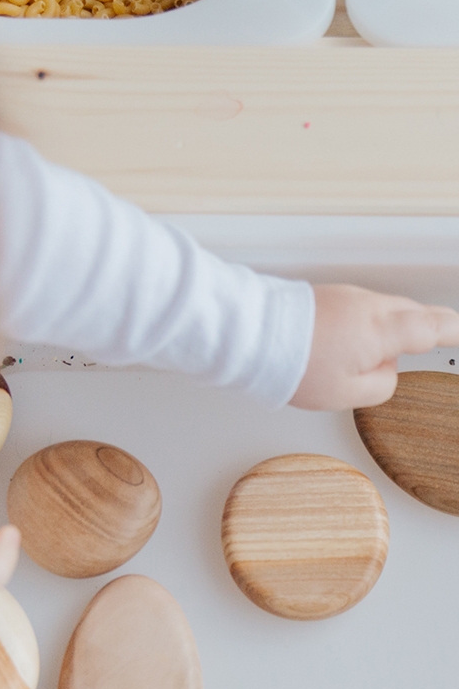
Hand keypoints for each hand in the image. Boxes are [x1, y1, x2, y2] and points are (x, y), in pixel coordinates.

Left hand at [290, 284, 458, 409]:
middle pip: (411, 313)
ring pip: (383, 310)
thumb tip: (387, 371)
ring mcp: (346, 295)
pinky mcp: (326, 294)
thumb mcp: (345, 394)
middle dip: (424, 327)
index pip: (433, 326)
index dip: (453, 331)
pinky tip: (343, 343)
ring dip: (386, 329)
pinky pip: (358, 308)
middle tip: (434, 339)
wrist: (249, 334)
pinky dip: (362, 323)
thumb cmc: (292, 364)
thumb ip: (379, 385)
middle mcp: (368, 305)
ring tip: (364, 356)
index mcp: (382, 330)